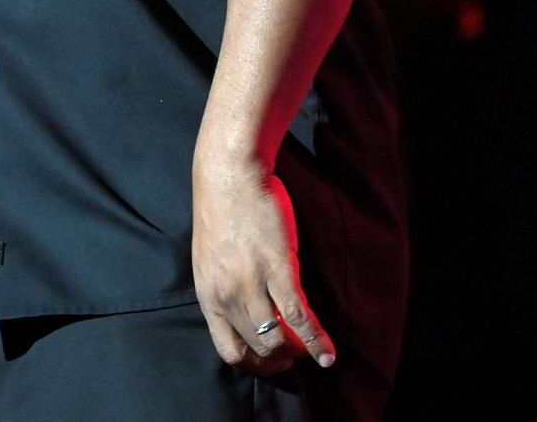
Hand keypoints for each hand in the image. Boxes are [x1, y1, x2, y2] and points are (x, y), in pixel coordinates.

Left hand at [190, 159, 335, 375]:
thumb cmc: (222, 210)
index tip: (271, 364)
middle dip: (279, 360)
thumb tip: (247, 310)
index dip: (254, 365)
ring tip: (311, 353)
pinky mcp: (278, 269)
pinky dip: (317, 341)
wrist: (230, 173)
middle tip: (297, 356)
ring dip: (298, 353)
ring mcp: (251, 284)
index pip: (228, 350)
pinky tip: (328, 355)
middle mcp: (226, 295)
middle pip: (256, 348)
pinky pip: (300, 318)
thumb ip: (225, 286)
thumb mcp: (211, 258)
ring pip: (277, 341)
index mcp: (207, 294)